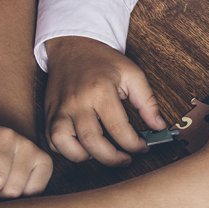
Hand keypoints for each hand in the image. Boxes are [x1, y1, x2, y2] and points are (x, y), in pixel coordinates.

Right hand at [44, 36, 166, 165]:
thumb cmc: (104, 61)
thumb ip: (147, 101)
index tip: (143, 147)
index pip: (118, 128)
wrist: (73, 47)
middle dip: (112, 158)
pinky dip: (66, 151)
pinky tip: (83, 147)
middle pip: (92, 141)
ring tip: (102, 153)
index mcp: (100, 91)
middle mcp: (77, 102)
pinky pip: (53, 141)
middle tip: (126, 160)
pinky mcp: (49, 114)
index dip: (133, 144)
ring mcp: (59, 109)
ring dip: (86, 157)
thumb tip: (159, 126)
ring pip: (65, 145)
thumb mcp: (132, 74)